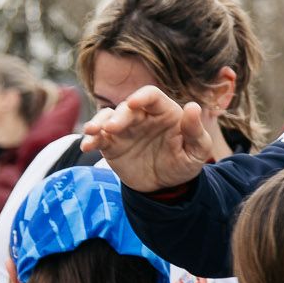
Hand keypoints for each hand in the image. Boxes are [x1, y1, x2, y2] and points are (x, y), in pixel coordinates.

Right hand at [80, 86, 216, 191]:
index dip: (142, 96)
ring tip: (92, 131)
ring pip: (107, 118)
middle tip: (111, 128)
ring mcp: (124, 129)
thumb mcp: (197, 151)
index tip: (133, 103)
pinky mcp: (112, 145)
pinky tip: (86, 145)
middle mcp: (142, 116)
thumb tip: (193, 107)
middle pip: (126, 108)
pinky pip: (98, 138)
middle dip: (118, 116)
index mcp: (164, 112)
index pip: (152, 95)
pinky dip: (90, 139)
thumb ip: (195, 131)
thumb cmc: (184, 164)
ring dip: (98, 122)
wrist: (166, 187)